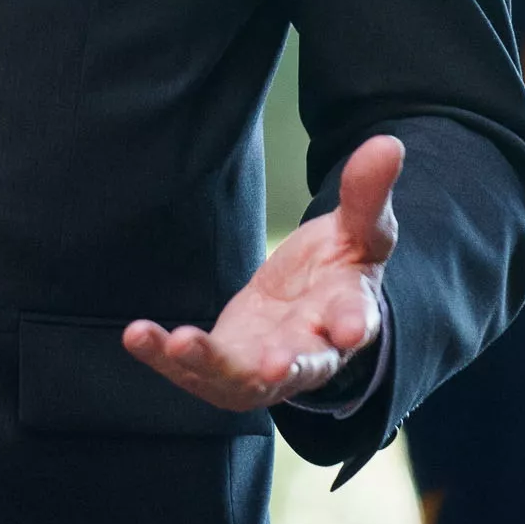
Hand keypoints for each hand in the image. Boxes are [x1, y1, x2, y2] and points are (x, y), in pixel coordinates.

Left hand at [123, 134, 399, 410]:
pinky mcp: (225, 365)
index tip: (349, 330)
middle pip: (301, 366)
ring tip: (179, 343)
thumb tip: (388, 143)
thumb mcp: (359, 230)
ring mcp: (264, 368)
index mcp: (347, 315)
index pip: (354, 320)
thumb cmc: (339, 268)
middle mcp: (309, 351)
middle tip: (273, 365)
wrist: (309, 306)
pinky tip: (137, 335)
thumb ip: (367, 194)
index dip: (351, 324)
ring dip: (209, 364)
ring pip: (241, 380)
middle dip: (285, 366)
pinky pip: (194, 370)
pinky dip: (164, 358)